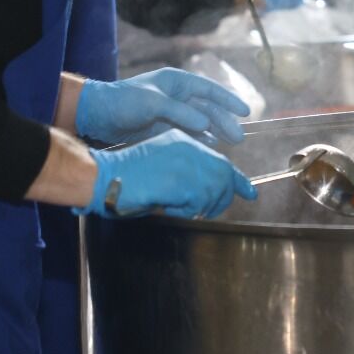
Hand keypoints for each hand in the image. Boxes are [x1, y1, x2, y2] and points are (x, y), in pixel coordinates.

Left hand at [75, 68, 250, 146]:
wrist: (97, 116)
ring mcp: (171, 113)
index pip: (209, 90)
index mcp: (177, 82)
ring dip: (215, 132)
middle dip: (224, 121)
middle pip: (208, 108)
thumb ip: (181, 113)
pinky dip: (200, 140)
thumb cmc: (124, 102)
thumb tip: (207, 125)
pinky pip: (188, 133)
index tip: (245, 112)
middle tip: (238, 138)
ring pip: (200, 122)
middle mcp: (177, 96)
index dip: (228, 100)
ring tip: (228, 145)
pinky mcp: (163, 128)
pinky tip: (209, 148)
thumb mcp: (153, 104)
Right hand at [78, 130, 255, 218]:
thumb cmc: (125, 178)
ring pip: (214, 190)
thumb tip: (207, 194)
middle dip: (227, 195)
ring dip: (204, 207)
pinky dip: (188, 212)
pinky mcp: (180, 180)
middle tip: (217, 210)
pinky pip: (198, 202)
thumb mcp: (161, 166)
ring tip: (183, 210)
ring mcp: (184, 162)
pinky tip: (172, 209)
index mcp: (182, 141)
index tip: (250, 193)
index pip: (220, 160)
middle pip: (223, 174)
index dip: (237, 179)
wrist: (103, 177)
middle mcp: (187, 147)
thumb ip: (184, 173)